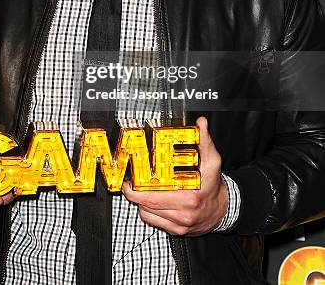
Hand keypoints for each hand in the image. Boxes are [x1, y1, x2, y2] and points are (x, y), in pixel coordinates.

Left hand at [122, 116, 227, 235]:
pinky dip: (148, 211)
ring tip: (140, 190)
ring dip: (141, 203)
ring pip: (147, 214)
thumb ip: (204, 141)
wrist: (224, 209)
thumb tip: (201, 123)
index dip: (136, 189)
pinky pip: (154, 222)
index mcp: (189, 196)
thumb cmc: (214, 184)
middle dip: (133, 194)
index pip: (153, 196)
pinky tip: (151, 201)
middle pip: (146, 205)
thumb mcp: (212, 160)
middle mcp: (183, 213)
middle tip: (129, 184)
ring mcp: (179, 224)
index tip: (130, 180)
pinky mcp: (176, 231)